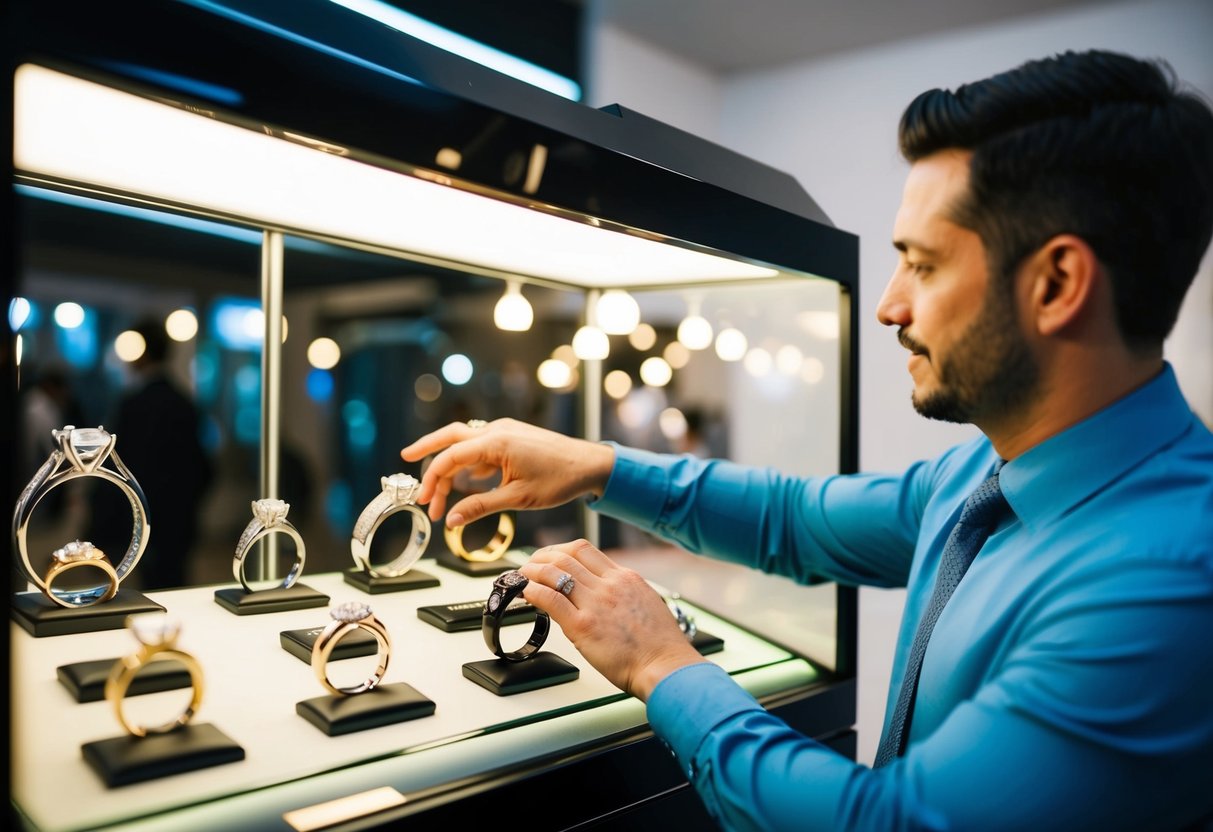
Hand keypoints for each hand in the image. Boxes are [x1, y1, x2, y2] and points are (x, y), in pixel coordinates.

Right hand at [400, 418, 614, 524]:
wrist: (591, 464)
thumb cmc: (559, 479)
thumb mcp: (518, 498)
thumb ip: (480, 507)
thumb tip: (451, 520)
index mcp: (497, 442)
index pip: (450, 458)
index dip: (433, 481)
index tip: (426, 504)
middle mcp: (498, 430)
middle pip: (451, 436)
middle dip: (427, 450)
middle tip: (405, 459)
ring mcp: (505, 430)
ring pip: (466, 440)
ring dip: (450, 461)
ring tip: (437, 487)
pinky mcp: (513, 435)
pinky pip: (482, 444)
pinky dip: (469, 460)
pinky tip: (467, 479)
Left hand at [519, 540, 707, 700]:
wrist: (665, 666)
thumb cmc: (659, 645)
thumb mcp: (645, 603)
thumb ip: (623, 593)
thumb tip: (603, 594)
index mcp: (625, 577)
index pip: (585, 550)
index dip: (560, 550)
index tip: (550, 557)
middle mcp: (609, 584)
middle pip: (566, 555)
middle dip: (542, 557)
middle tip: (531, 564)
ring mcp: (595, 603)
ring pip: (555, 572)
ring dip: (533, 571)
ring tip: (523, 577)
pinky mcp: (583, 626)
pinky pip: (550, 599)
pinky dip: (533, 591)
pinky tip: (526, 593)